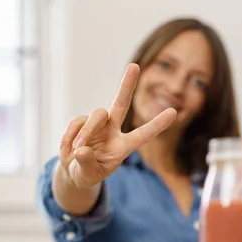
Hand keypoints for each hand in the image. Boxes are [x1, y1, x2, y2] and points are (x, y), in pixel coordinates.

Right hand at [59, 63, 175, 187]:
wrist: (73, 170)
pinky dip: (70, 137)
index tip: (174, 112)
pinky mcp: (81, 122)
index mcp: (124, 146)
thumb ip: (87, 164)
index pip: (144, 134)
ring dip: (86, 132)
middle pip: (121, 104)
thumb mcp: (89, 175)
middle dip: (127, 85)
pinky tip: (68, 150)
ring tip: (76, 150)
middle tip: (134, 66)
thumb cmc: (88, 173)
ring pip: (96, 115)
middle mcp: (113, 131)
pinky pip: (76, 123)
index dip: (158, 124)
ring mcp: (98, 124)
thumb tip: (82, 149)